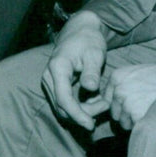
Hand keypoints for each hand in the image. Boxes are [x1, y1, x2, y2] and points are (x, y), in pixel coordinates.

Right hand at [41, 11, 109, 130]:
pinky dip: (80, 106)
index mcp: (58, 68)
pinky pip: (66, 103)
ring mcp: (50, 83)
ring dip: (83, 111)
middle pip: (63, 107)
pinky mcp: (55, 86)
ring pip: (63, 108)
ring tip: (103, 103)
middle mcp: (49, 77)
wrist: (79, 31)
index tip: (90, 124)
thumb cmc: (88, 40)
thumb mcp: (94, 52)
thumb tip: (90, 88)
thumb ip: (91, 70)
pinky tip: (95, 100)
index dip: (77, 115)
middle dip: (84, 113)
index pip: (63, 99)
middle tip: (105, 106)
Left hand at [101, 63, 155, 130]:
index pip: (107, 99)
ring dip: (134, 121)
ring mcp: (126, 103)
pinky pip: (134, 128)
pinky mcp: (136, 115)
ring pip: (123, 122)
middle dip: (126, 114)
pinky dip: (143, 125)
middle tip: (143, 106)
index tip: (131, 102)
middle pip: (114, 112)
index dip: (119, 104)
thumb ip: (123, 84)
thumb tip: (112, 100)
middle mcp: (119, 89)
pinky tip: (152, 114)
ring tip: (149, 109)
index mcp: (117, 77)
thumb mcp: (137, 72)